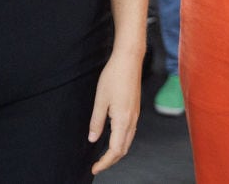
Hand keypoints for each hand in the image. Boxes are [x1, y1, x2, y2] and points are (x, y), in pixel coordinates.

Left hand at [88, 50, 142, 174]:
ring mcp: (136, 115)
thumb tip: (92, 138)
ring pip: (128, 141)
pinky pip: (130, 132)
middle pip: (124, 149)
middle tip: (97, 165)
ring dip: (117, 152)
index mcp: (123, 120)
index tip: (94, 169)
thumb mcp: (100, 99)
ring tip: (104, 156)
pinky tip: (113, 138)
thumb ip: (96, 121)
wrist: (129, 59)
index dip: (105, 162)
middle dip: (111, 161)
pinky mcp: (135, 109)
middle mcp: (132, 120)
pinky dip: (122, 141)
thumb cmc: (114, 76)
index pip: (115, 150)